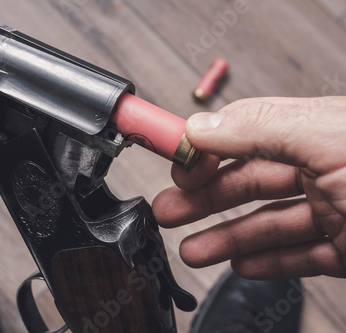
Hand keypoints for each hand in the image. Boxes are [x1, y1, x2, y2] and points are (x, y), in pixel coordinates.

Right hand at [152, 97, 345, 278]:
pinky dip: (268, 262)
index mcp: (315, 131)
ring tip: (192, 250)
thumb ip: (260, 127)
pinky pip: (301, 257)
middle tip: (168, 210)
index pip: (245, 135)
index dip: (206, 151)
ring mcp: (337, 211)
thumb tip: (200, 126)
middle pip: (249, 183)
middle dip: (202, 199)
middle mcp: (323, 169)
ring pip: (270, 224)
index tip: (176, 168)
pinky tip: (241, 265)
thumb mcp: (328, 137)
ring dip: (226, 238)